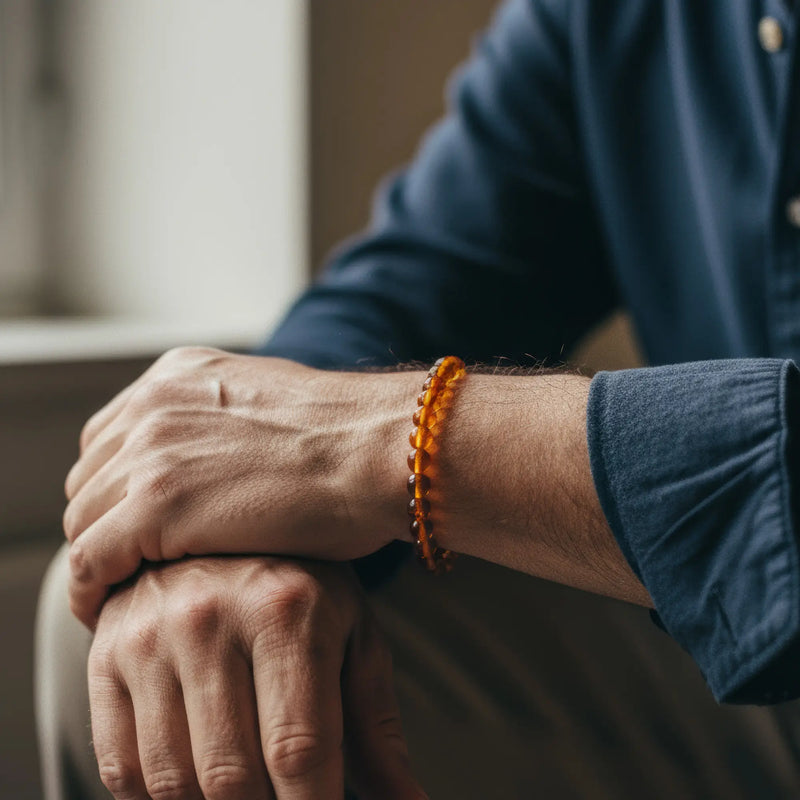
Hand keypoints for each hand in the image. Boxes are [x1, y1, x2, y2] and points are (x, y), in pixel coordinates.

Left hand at [63, 347, 411, 625]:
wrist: (380, 449)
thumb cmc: (351, 439)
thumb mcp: (271, 407)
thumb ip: (226, 425)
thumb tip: (218, 465)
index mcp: (178, 376)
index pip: (108, 439)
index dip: (116, 490)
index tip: (130, 527)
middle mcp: (154, 403)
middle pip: (90, 480)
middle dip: (106, 523)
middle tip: (132, 566)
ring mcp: (151, 452)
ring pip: (84, 520)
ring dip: (102, 559)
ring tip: (125, 593)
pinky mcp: (156, 506)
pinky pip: (89, 561)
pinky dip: (89, 592)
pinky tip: (105, 614)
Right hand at [88, 555, 425, 799]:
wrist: (222, 532)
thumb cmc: (302, 590)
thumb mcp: (351, 637)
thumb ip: (375, 727)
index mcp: (286, 609)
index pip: (298, 749)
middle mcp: (210, 617)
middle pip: (230, 778)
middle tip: (283, 797)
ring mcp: (150, 636)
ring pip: (171, 783)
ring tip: (247, 786)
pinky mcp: (106, 655)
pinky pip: (120, 767)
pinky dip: (158, 797)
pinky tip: (195, 777)